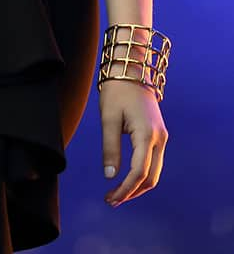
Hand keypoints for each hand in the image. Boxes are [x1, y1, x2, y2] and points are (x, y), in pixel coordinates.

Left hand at [99, 79, 168, 206]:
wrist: (132, 70)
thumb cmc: (117, 91)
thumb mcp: (108, 118)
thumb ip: (110, 147)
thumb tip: (110, 176)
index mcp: (147, 134)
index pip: (139, 171)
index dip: (125, 188)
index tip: (110, 198)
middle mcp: (159, 138)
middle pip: (150, 177)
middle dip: (131, 191)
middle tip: (111, 200)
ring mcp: (161, 137)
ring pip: (154, 172)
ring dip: (137, 186)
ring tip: (116, 194)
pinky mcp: (158, 135)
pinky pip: (153, 162)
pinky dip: (141, 175)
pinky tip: (126, 179)